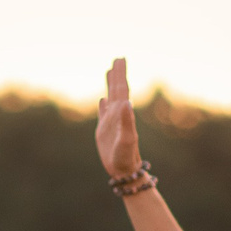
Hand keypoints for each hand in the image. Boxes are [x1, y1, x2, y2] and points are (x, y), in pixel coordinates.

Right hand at [95, 57, 139, 176]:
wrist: (124, 171)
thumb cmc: (125, 157)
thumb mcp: (127, 139)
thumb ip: (127, 121)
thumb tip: (127, 102)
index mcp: (122, 113)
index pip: (122, 89)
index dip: (121, 74)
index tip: (120, 59)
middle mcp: (118, 114)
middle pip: (117, 90)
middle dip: (117, 74)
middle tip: (118, 59)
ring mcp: (111, 122)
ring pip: (110, 98)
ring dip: (110, 85)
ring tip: (109, 72)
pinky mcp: (104, 131)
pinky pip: (103, 113)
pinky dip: (103, 104)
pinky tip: (103, 99)